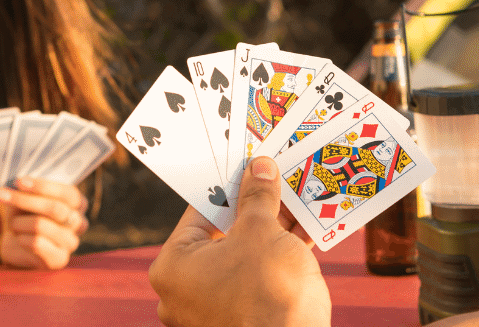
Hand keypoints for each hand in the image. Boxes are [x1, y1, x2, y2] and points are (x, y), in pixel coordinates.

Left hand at [0, 176, 88, 269]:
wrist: (16, 247)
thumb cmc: (23, 216)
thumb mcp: (25, 199)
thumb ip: (25, 189)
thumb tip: (16, 184)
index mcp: (77, 203)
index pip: (68, 193)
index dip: (44, 186)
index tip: (19, 182)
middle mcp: (79, 222)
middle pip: (55, 208)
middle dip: (25, 200)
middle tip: (0, 195)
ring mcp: (71, 242)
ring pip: (42, 225)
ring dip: (19, 222)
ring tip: (12, 225)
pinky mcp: (59, 259)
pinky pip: (37, 243)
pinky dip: (21, 238)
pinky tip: (19, 239)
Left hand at [149, 156, 331, 326]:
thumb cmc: (266, 290)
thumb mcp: (262, 231)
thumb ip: (258, 198)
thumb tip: (260, 169)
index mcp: (173, 267)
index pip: (198, 213)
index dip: (226, 186)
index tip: (245, 166)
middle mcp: (185, 292)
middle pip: (222, 234)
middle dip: (252, 207)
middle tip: (273, 178)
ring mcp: (214, 310)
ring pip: (244, 256)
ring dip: (271, 229)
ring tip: (295, 198)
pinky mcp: (244, 319)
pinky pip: (260, 278)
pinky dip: (280, 257)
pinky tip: (305, 230)